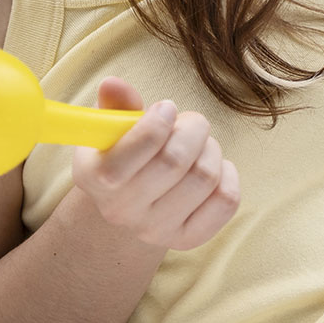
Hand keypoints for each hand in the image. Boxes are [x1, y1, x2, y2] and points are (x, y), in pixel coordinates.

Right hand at [71, 79, 240, 251]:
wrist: (132, 204)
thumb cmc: (126, 152)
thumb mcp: (113, 129)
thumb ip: (116, 105)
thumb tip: (112, 83)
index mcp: (95, 178)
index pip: (132, 153)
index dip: (158, 123)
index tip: (167, 107)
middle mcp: (121, 211)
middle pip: (175, 162)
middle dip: (192, 128)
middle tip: (189, 122)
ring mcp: (155, 231)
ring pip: (204, 177)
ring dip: (210, 148)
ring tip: (200, 144)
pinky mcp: (187, 239)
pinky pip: (226, 201)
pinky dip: (228, 175)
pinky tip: (214, 166)